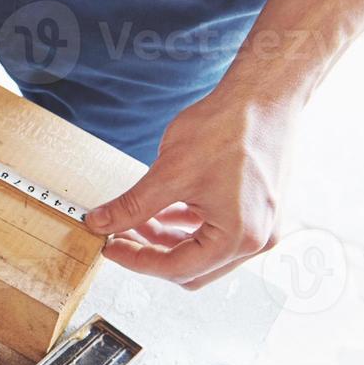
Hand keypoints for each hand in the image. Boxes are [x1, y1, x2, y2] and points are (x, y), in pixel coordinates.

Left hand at [85, 85, 296, 288]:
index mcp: (239, 238)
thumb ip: (132, 206)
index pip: (178, 268)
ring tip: (136, 220)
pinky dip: (188, 227)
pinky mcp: (259, 210)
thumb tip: (100, 223)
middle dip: (152, 254)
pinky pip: (218, 232)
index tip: (108, 247)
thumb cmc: (227, 128)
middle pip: (193, 268)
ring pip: (204, 252)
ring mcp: (262, 226)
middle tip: (119, 236)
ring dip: (168, 241)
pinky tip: (162, 212)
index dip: (136, 260)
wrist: (263, 96)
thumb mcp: (169, 172)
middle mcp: (257, 240)